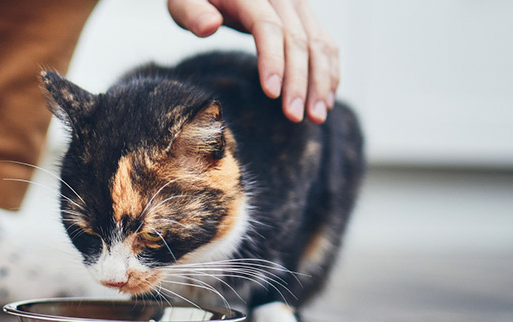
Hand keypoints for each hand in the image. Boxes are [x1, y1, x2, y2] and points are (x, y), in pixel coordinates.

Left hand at [168, 0, 338, 123]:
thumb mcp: (183, 1)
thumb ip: (193, 13)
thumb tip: (209, 26)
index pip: (268, 27)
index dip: (272, 60)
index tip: (272, 94)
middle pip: (298, 40)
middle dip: (299, 81)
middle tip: (294, 117)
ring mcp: (297, 6)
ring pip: (319, 44)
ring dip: (320, 82)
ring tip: (316, 117)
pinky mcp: (305, 17)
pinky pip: (325, 43)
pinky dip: (328, 72)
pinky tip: (325, 100)